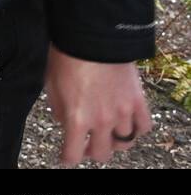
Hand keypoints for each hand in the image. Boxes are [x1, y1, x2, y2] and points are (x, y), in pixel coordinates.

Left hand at [44, 44, 152, 164]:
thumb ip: (57, 108)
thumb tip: (63, 121)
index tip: (66, 156)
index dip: (68, 157)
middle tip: (86, 142)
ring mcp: (123, 112)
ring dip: (114, 140)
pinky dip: (137, 128)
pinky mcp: (138, 101)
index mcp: (77, 118)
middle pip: (102, 153)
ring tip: (108, 132)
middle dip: (92, 151)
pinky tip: (127, 121)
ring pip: (125, 143)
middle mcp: (101, 121)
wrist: (92, 36)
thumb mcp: (51, 84)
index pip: (74, 153)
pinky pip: (143, 126)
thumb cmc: (67, 56)